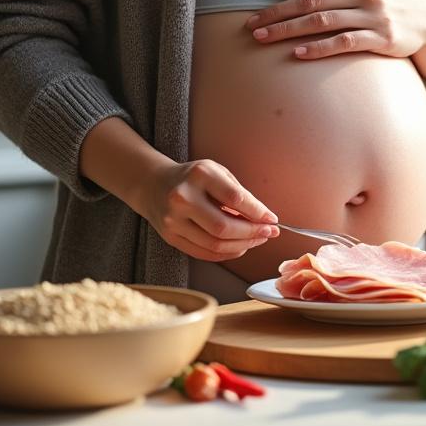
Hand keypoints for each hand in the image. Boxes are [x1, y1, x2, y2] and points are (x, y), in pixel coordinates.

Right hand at [141, 159, 278, 261]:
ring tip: (257, 240)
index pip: (235, 198)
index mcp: (199, 175)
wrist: (153, 184)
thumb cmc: (192, 177)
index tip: (272, 219)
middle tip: (269, 233)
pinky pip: (204, 253)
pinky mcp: (170, 237)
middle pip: (224, 227)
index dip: (258, 212)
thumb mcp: (217, 172)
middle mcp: (183, 198)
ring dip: (243, 245)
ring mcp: (173, 220)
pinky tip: (239, 247)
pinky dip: (226, 253)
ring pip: (215, 244)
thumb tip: (264, 218)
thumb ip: (238, 193)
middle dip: (252, 233)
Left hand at [245, 0, 425, 59]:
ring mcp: (374, 16)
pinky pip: (344, 42)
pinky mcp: (382, 38)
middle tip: (252, 28)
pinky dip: (319, 47)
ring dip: (290, 30)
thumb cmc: (389, 3)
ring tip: (266, 39)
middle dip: (278, 16)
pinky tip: (299, 53)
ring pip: (323, 21)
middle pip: (312, 3)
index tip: (257, 11)